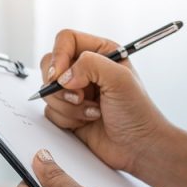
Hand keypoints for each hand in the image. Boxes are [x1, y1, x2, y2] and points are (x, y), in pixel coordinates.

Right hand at [40, 29, 170, 174]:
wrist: (138, 146)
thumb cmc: (138, 113)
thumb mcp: (120, 79)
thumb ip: (91, 65)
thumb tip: (64, 76)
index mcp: (101, 53)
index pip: (66, 40)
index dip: (58, 56)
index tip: (61, 75)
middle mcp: (86, 70)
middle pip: (50, 66)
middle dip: (61, 86)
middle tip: (80, 96)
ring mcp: (75, 91)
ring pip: (48, 91)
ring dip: (68, 106)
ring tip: (92, 112)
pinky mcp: (68, 111)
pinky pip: (50, 111)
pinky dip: (66, 118)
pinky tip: (87, 121)